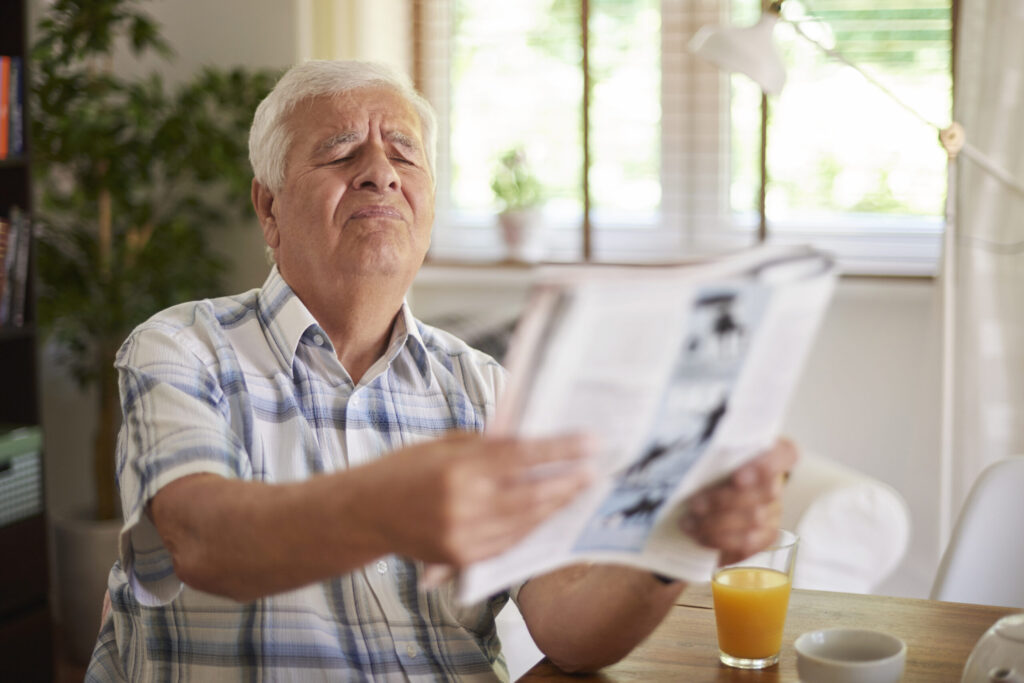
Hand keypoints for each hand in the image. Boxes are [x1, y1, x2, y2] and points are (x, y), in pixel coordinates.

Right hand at [357, 432, 594, 566]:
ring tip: (577, 491)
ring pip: (525, 522)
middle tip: (594, 470)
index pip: (522, 456)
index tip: (591, 443)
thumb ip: (487, 445)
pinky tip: (548, 514)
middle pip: (532, 493)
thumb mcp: (444, 444)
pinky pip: (508, 542)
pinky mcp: (462, 557)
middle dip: (569, 481)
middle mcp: (463, 503)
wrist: (365, 513)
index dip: (561, 449)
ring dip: (556, 506)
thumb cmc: (404, 470)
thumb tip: (532, 441)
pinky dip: (532, 527)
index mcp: (459, 467)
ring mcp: (463, 535)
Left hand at [682, 437, 797, 564]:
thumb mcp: (702, 457)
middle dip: (726, 500)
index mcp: (765, 453)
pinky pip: (748, 543)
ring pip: (755, 519)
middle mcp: (774, 483)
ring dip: (717, 523)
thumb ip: (706, 455)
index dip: (769, 464)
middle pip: (766, 492)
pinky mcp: (763, 536)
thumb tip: (688, 459)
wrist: (696, 503)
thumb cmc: (699, 471)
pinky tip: (698, 535)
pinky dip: (719, 540)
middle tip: (695, 504)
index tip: (738, 476)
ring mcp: (772, 512)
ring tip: (688, 522)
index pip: (785, 453)